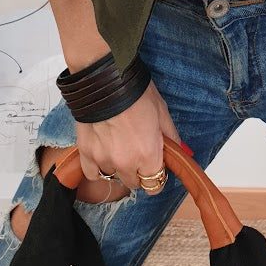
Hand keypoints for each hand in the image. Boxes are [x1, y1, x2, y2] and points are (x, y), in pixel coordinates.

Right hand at [74, 78, 182, 194]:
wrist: (107, 80)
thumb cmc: (136, 92)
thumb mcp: (162, 112)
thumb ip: (171, 137)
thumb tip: (181, 151)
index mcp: (147, 155)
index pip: (155, 186)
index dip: (157, 175)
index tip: (156, 165)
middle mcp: (125, 164)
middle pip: (134, 183)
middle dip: (139, 171)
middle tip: (138, 150)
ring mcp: (103, 160)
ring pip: (114, 176)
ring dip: (118, 166)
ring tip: (120, 144)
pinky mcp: (85, 153)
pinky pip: (92, 173)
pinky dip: (98, 166)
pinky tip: (103, 151)